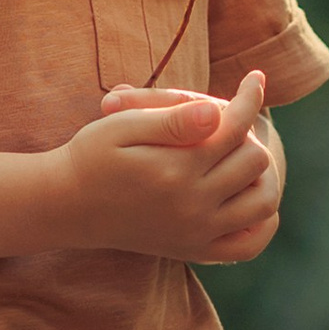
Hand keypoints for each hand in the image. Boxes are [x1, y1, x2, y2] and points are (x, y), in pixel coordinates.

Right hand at [55, 72, 283, 263]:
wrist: (66, 206)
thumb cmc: (92, 156)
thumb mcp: (122, 126)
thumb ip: (170, 119)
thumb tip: (215, 112)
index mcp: (175, 169)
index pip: (234, 128)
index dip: (249, 98)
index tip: (256, 79)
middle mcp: (192, 205)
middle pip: (252, 160)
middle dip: (247, 133)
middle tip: (225, 123)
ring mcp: (197, 233)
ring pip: (262, 201)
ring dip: (262, 174)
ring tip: (240, 155)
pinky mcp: (195, 250)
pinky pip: (250, 243)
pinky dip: (262, 220)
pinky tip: (246, 195)